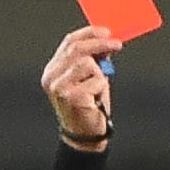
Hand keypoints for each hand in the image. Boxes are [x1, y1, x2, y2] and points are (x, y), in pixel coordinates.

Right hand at [42, 25, 120, 145]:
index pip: (69, 42)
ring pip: (87, 63)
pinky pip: (96, 81)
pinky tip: (96, 100)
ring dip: (99, 74)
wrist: (87, 137)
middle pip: (77, 49)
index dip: (88, 33)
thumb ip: (94, 61)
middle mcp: (51, 77)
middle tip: (117, 44)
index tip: (106, 31)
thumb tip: (107, 41)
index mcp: (53, 70)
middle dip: (100, 44)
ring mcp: (59, 88)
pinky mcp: (71, 97)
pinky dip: (101, 88)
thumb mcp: (90, 79)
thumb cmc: (89, 107)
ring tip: (97, 89)